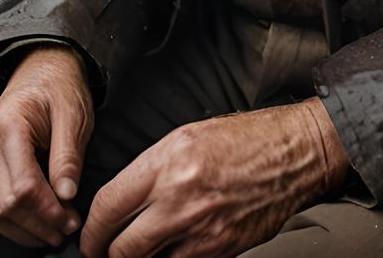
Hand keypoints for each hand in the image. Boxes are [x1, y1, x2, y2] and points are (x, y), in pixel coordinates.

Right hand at [0, 46, 94, 247]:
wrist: (40, 69)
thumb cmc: (59, 89)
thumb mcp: (73, 115)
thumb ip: (68, 156)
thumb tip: (67, 196)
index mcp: (8, 126)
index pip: (23, 185)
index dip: (48, 211)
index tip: (72, 220)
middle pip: (7, 204)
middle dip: (40, 225)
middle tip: (69, 229)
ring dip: (26, 230)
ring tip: (56, 232)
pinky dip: (13, 223)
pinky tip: (37, 226)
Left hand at [79, 97, 347, 257]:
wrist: (293, 154)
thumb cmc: (244, 140)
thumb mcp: (185, 138)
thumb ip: (150, 171)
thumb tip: (122, 202)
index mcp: (167, 164)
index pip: (108, 206)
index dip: (91, 229)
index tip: (89, 235)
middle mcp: (181, 198)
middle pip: (122, 247)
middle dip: (106, 254)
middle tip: (104, 252)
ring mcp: (203, 229)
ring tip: (135, 252)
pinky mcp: (223, 250)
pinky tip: (169, 251)